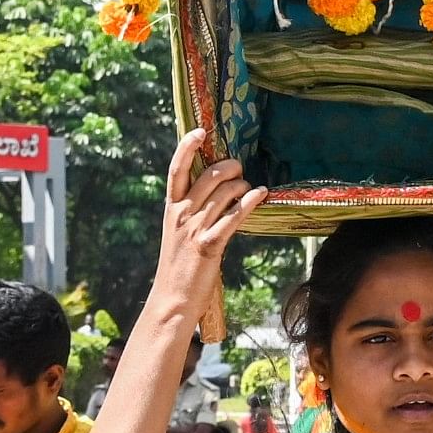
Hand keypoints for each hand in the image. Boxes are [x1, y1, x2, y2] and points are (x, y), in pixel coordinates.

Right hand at [144, 130, 260, 332]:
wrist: (172, 300)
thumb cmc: (180, 268)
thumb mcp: (179, 235)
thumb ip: (192, 214)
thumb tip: (216, 195)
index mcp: (171, 210)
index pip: (176, 170)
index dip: (186, 147)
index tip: (200, 131)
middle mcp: (180, 215)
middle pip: (208, 177)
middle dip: (229, 167)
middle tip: (240, 168)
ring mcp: (194, 229)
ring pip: (224, 194)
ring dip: (243, 186)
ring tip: (252, 189)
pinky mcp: (209, 245)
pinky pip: (234, 217)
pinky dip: (250, 202)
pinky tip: (261, 195)